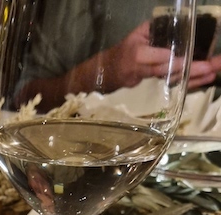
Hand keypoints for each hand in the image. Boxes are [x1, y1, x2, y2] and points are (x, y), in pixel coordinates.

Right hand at [104, 21, 220, 91]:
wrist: (112, 71)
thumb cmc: (126, 49)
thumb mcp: (136, 34)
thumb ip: (153, 29)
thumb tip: (174, 23)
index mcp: (136, 54)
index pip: (152, 57)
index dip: (167, 59)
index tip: (183, 59)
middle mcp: (144, 68)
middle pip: (167, 70)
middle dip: (188, 69)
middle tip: (207, 66)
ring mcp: (151, 78)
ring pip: (173, 79)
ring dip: (195, 77)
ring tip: (212, 72)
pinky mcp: (157, 83)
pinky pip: (175, 83)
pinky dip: (192, 82)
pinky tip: (206, 78)